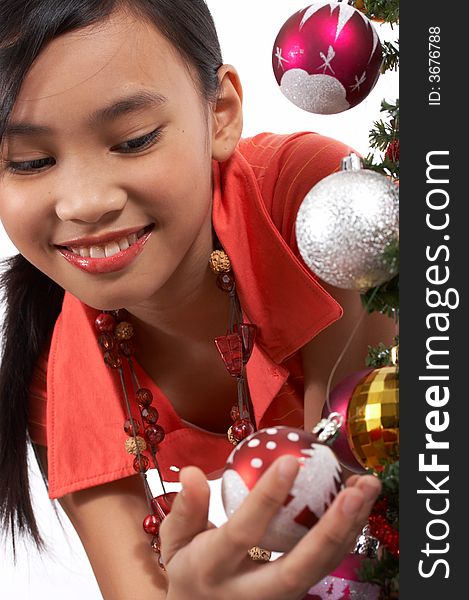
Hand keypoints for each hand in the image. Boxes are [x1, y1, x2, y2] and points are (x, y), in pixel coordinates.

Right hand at [160, 456, 380, 599]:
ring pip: (321, 571)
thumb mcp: (175, 541)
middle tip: (355, 491)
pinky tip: (356, 504)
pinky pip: (326, 569)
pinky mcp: (296, 598)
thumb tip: (194, 472)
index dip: (265, 498)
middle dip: (330, 530)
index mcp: (213, 569)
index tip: (290, 462)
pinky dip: (345, 536)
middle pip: (297, 569)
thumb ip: (185, 509)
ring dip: (349, 530)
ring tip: (367, 489)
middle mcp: (250, 593)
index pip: (242, 533)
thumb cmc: (189, 571)